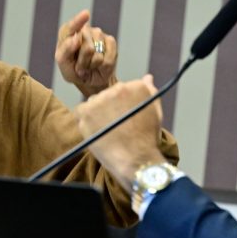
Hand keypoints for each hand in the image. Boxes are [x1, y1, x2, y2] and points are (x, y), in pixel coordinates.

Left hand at [55, 10, 117, 96]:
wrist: (90, 80)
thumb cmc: (73, 70)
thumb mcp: (63, 63)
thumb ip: (66, 50)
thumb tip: (76, 38)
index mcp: (68, 33)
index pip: (72, 27)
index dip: (78, 21)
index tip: (86, 14)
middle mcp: (84, 31)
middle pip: (86, 44)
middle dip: (82, 60)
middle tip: (79, 67)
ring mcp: (99, 34)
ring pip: (96, 53)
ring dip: (91, 65)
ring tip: (88, 66)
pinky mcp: (111, 42)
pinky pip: (108, 58)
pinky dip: (103, 66)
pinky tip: (99, 65)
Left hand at [75, 75, 166, 191]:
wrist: (135, 160)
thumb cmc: (146, 138)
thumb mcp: (155, 111)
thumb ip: (149, 90)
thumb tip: (147, 77)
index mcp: (136, 86)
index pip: (124, 89)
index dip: (123, 104)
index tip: (125, 116)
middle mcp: (118, 88)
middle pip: (108, 94)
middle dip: (110, 107)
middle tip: (115, 125)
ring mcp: (101, 99)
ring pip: (94, 102)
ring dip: (97, 113)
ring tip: (107, 130)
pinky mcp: (86, 111)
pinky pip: (81, 111)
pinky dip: (85, 120)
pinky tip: (96, 130)